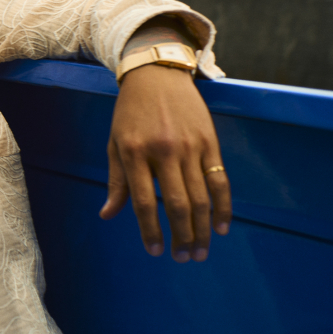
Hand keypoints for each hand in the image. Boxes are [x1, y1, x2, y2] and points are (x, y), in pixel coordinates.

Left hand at [100, 64, 231, 261]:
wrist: (156, 75)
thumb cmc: (130, 113)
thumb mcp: (115, 143)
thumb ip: (116, 181)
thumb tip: (108, 215)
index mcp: (134, 152)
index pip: (143, 201)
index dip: (150, 230)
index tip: (154, 252)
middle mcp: (163, 151)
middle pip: (177, 204)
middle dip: (181, 236)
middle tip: (184, 258)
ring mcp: (190, 146)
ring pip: (201, 197)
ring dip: (203, 229)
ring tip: (201, 251)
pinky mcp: (210, 142)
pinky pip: (220, 180)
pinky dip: (223, 206)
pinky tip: (222, 226)